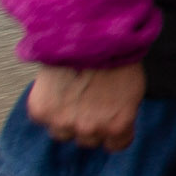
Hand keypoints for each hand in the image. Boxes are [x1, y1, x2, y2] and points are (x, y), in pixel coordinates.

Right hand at [27, 63, 145, 150]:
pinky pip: (42, 117)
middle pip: (88, 140)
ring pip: (62, 133)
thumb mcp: (133, 87)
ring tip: (71, 92)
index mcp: (117, 125)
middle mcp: (90, 130)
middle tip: (88, 99)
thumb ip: (122, 112)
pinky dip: (46, 105)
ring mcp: (63, 122)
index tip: (109, 117)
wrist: (90, 31)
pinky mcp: (42, 111)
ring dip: (65, 118)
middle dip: (88, 123)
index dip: (112, 128)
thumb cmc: (117, 52)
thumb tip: (115, 120)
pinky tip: (55, 86)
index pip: (115, 145)